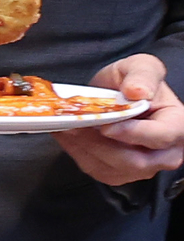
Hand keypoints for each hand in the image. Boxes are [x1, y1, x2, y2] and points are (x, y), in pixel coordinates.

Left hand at [69, 53, 183, 186]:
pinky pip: (96, 170)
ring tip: (68, 126)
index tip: (106, 125)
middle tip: (75, 124)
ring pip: (111, 168)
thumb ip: (143, 75)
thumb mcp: (141, 66)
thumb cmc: (133, 82)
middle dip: (99, 143)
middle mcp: (166, 153)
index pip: (160, 137)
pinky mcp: (120, 173)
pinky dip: (77, 152)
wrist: (118, 95)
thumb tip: (137, 91)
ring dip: (84, 147)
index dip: (132, 133)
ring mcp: (144, 168)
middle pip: (133, 160)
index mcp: (178, 125)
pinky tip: (69, 135)